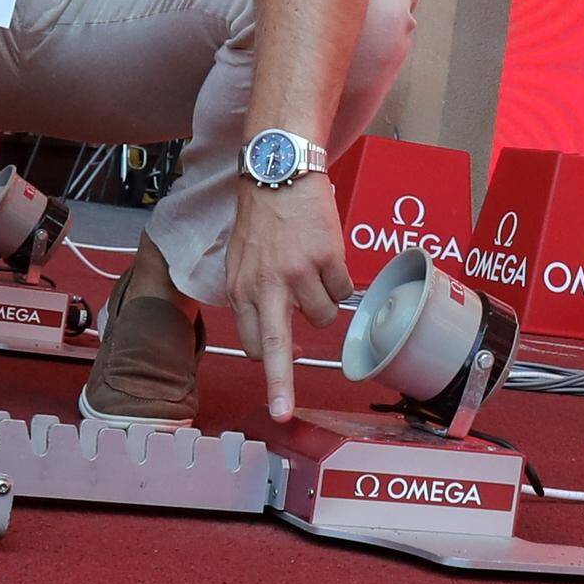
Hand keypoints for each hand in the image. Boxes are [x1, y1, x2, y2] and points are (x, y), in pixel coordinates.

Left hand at [228, 173, 350, 423]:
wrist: (279, 170)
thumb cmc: (261, 217)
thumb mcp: (241, 260)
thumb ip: (253, 297)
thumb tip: (277, 337)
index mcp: (240, 288)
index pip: (253, 342)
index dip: (270, 360)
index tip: (278, 390)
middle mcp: (266, 285)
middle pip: (275, 348)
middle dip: (280, 386)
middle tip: (282, 412)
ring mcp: (297, 272)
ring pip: (323, 317)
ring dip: (324, 302)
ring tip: (312, 269)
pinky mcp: (326, 258)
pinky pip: (343, 290)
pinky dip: (340, 279)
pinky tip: (325, 255)